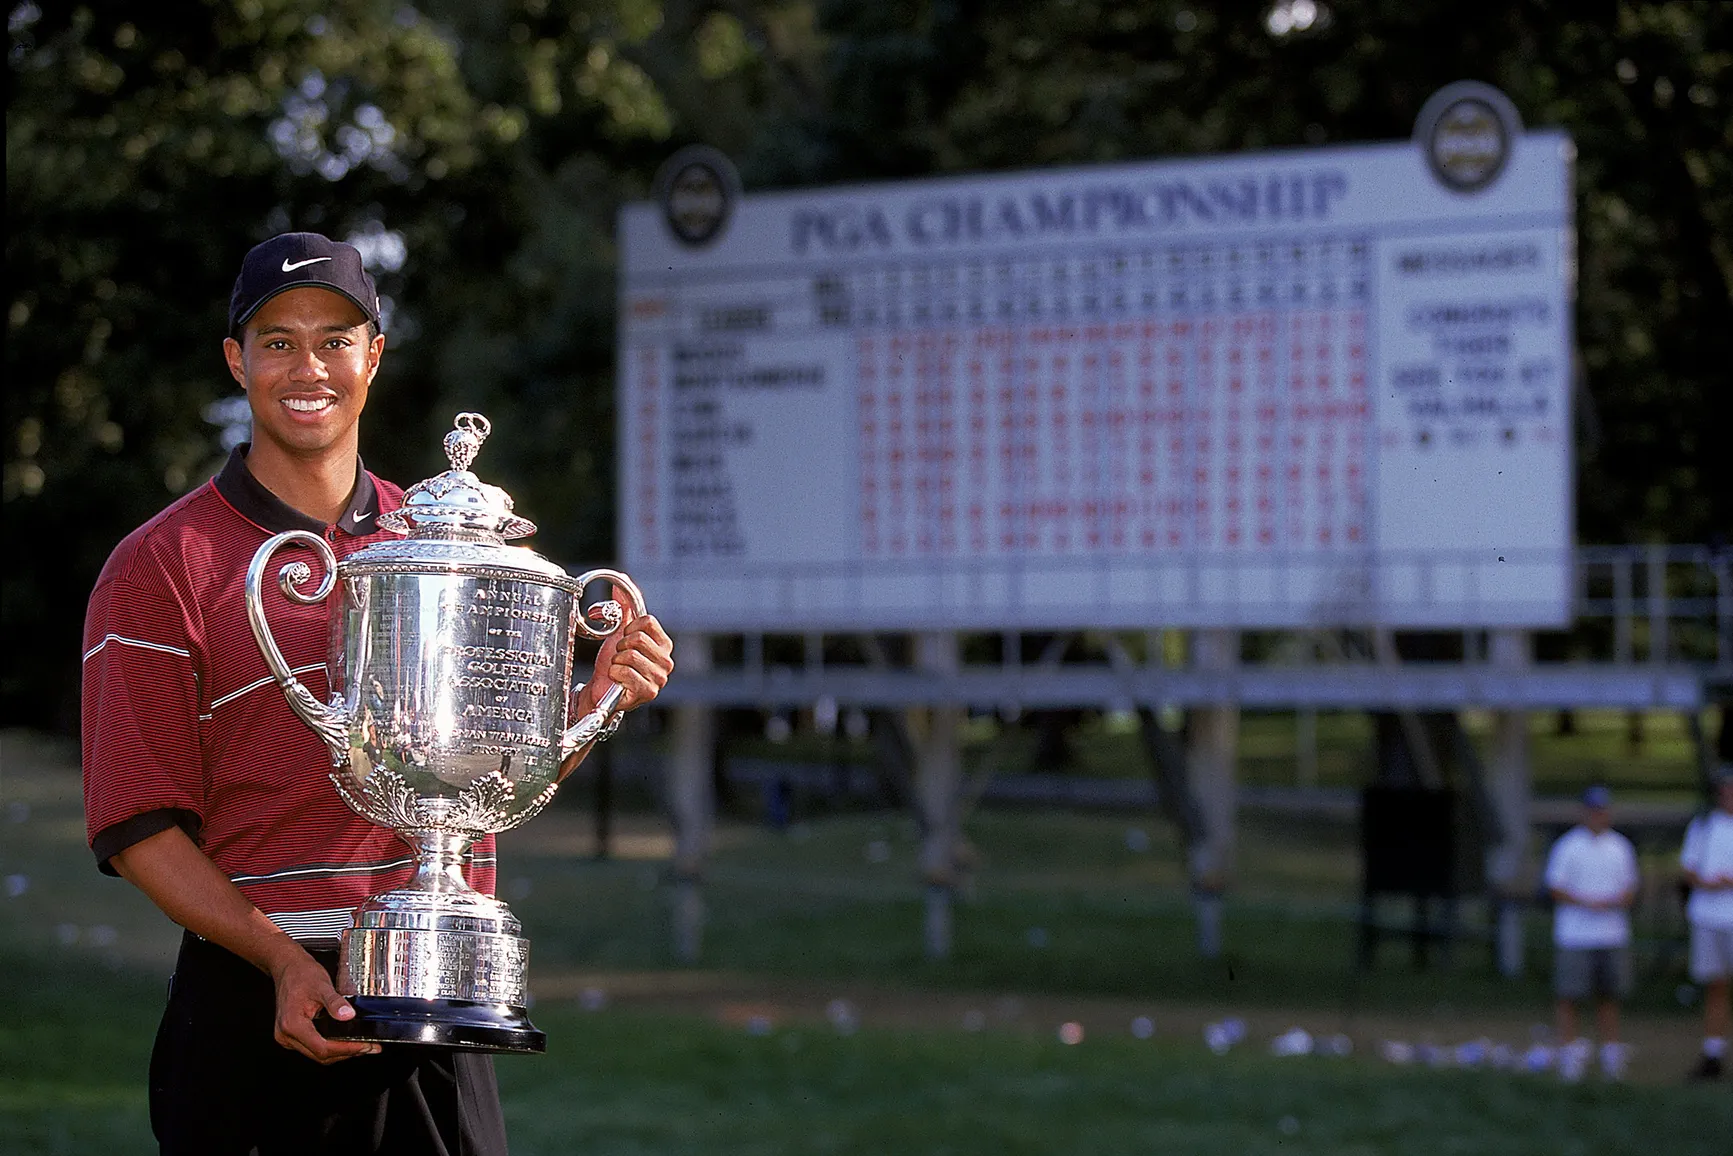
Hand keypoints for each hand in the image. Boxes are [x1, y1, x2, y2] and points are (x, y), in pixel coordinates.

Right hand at [269, 946, 379, 1063]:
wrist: (287, 967)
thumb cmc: (301, 974)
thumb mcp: (322, 985)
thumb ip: (335, 1002)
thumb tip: (348, 1016)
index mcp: (292, 1024)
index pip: (322, 1048)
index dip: (346, 1049)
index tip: (365, 1045)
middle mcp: (286, 1035)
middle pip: (320, 1055)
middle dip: (347, 1052)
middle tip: (369, 1047)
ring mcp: (287, 1037)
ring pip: (316, 1054)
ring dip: (340, 1053)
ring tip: (361, 1046)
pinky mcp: (291, 1035)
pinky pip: (313, 1047)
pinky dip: (330, 1047)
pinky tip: (344, 1042)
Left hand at [582, 587, 673, 714]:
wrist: (603, 688)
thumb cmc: (615, 661)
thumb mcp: (620, 632)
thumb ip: (623, 607)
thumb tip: (621, 581)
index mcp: (664, 644)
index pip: (648, 621)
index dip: (629, 627)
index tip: (624, 637)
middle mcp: (666, 661)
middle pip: (638, 638)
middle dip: (621, 646)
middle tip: (619, 656)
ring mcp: (659, 678)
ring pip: (630, 656)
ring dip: (616, 661)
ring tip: (619, 668)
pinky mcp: (648, 692)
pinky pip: (625, 672)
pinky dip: (615, 674)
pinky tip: (618, 680)